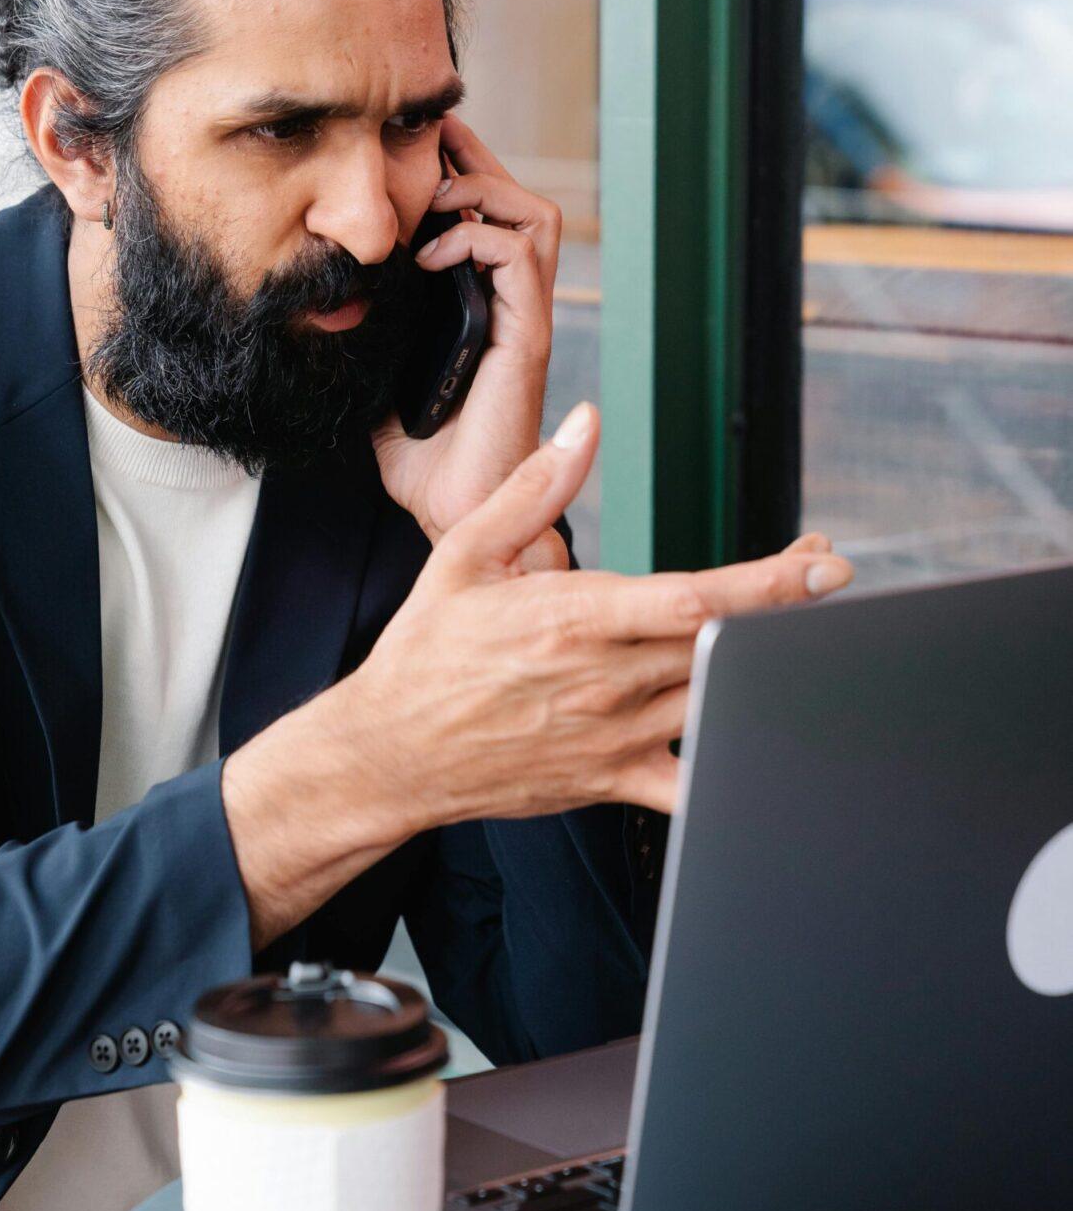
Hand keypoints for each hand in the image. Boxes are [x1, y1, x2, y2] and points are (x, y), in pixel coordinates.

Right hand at [352, 403, 855, 820]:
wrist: (389, 751)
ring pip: (718, 701)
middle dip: (785, 606)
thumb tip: (584, 424)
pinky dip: (735, 766)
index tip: (819, 561)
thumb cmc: (426, 654)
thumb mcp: (466, 552)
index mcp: (573, 618)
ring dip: (767, 664)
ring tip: (800, 627)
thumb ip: (535, 486)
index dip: (769, 583)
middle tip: (822, 573)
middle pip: (721, 643)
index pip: (692, 599)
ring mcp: (612, 737)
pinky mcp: (610, 778)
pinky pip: (690, 786)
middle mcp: (601, 680)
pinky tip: (763, 734)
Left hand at [371, 112, 564, 567]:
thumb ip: (367, 332)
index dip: (460, 175)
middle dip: (476, 162)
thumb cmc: (421, 454)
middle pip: (519, 200)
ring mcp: (525, 319)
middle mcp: (513, 305)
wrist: (454, 510)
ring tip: (435, 203)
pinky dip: (477, 238)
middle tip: (428, 147)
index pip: (487, 219)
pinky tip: (432, 255)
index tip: (413, 152)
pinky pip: (519, 257)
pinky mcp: (528, 337)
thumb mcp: (377, 374)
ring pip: (535, 215)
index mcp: (484, 307)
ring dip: (484, 192)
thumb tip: (318, 299)